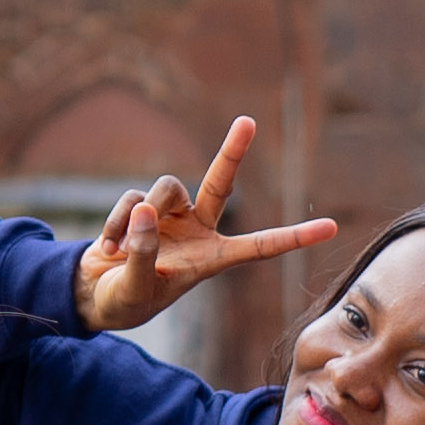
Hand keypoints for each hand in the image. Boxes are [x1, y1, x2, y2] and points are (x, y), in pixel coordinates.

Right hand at [74, 117, 334, 334]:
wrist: (92, 297)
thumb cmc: (124, 302)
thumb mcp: (135, 288)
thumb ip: (142, 253)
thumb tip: (145, 210)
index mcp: (211, 260)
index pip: (259, 247)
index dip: (294, 237)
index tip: (331, 228)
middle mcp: (197, 232)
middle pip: (219, 183)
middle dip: (232, 151)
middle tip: (248, 121)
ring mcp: (171, 217)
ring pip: (165, 189)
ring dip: (140, 212)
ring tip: (120, 248)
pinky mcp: (142, 208)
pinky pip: (132, 200)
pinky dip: (117, 221)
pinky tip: (108, 248)